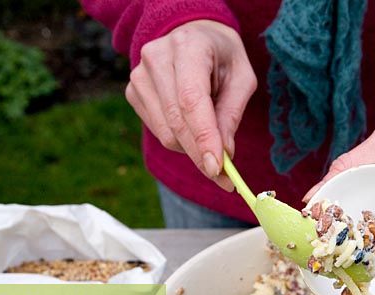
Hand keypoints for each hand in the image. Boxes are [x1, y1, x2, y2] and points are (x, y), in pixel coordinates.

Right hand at [126, 20, 256, 189]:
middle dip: (202, 155)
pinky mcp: (133, 92)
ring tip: (213, 142)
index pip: (191, 101)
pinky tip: (193, 127)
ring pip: (166, 133)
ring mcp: (139, 75)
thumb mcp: (242, 79)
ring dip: (193, 149)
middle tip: (225, 178)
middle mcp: (157, 58)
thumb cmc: (223, 57)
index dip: (203, 138)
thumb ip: (232, 115)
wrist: (194, 35)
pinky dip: (180, 141)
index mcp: (188, 47)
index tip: (217, 169)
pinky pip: (158, 131)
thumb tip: (224, 155)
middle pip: (177, 122)